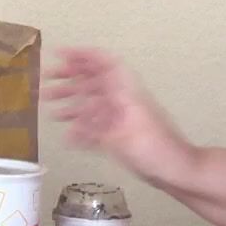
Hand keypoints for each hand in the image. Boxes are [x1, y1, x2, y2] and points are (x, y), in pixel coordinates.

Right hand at [42, 48, 192, 180]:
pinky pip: (101, 127)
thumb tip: (76, 120)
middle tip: (46, 83)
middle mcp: (124, 102)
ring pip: (96, 105)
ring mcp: (124, 119)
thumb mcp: (123, 137)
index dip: (83, 55)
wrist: (180, 171)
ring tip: (51, 110)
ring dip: (73, 104)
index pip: (105, 64)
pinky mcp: (124, 136)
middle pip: (96, 83)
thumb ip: (98, 127)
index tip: (59, 54)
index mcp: (127, 94)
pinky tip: (69, 136)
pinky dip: (84, 129)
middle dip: (70, 80)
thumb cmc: (156, 151)